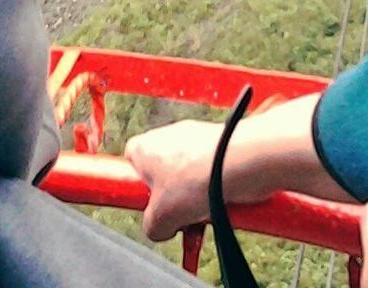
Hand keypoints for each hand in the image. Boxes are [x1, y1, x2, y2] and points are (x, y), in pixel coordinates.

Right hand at [125, 119, 223, 240]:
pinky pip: (209, 175)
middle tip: (179, 218)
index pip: (129, 167)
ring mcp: (192, 140)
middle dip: (171, 202)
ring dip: (195, 200)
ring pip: (187, 179)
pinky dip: (215, 191)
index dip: (139, 191)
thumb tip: (158, 229)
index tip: (148, 206)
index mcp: (142, 148)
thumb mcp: (159, 220)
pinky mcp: (216, 147)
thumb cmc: (195, 178)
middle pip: (161, 178)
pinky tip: (220, 205)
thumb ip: (151, 227)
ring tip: (204, 213)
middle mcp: (165, 138)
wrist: (238, 162)